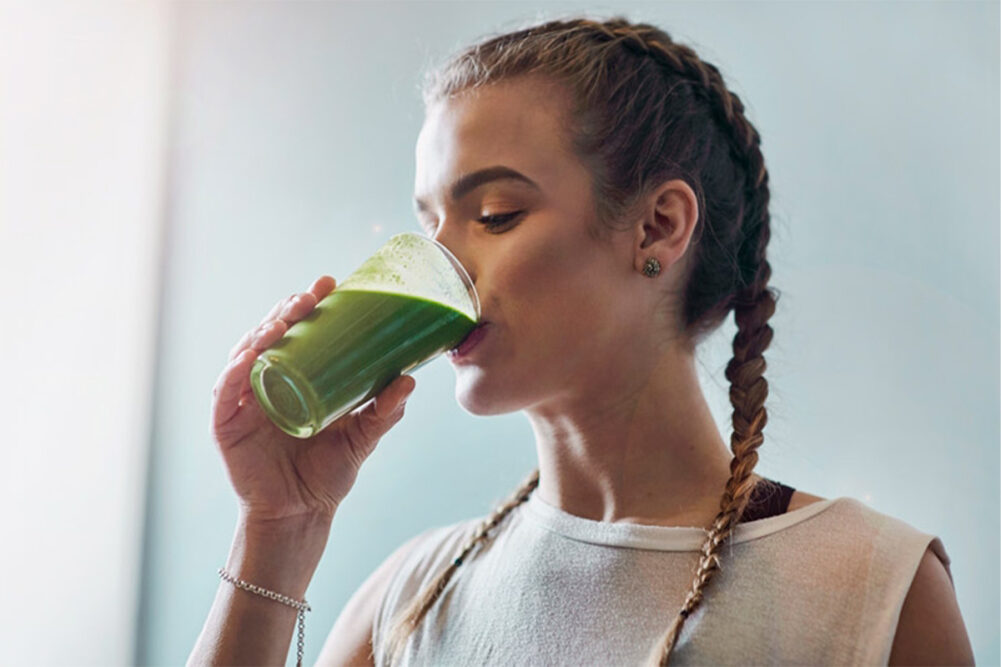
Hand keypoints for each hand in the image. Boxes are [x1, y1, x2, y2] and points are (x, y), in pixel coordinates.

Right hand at [210, 275, 415, 522]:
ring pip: (245, 353)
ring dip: (262, 332)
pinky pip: (225, 391)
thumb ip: (385, 411)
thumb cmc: (328, 475)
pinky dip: (235, 371)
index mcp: (295, 377)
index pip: (299, 332)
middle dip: (287, 310)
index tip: (330, 283)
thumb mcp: (362, 437)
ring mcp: (243, 401)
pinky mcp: (226, 423)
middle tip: (310, 296)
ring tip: (284, 320)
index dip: (310, 305)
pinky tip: (250, 357)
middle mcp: (266, 382)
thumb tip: (410, 380)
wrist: (301, 515)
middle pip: (271, 335)